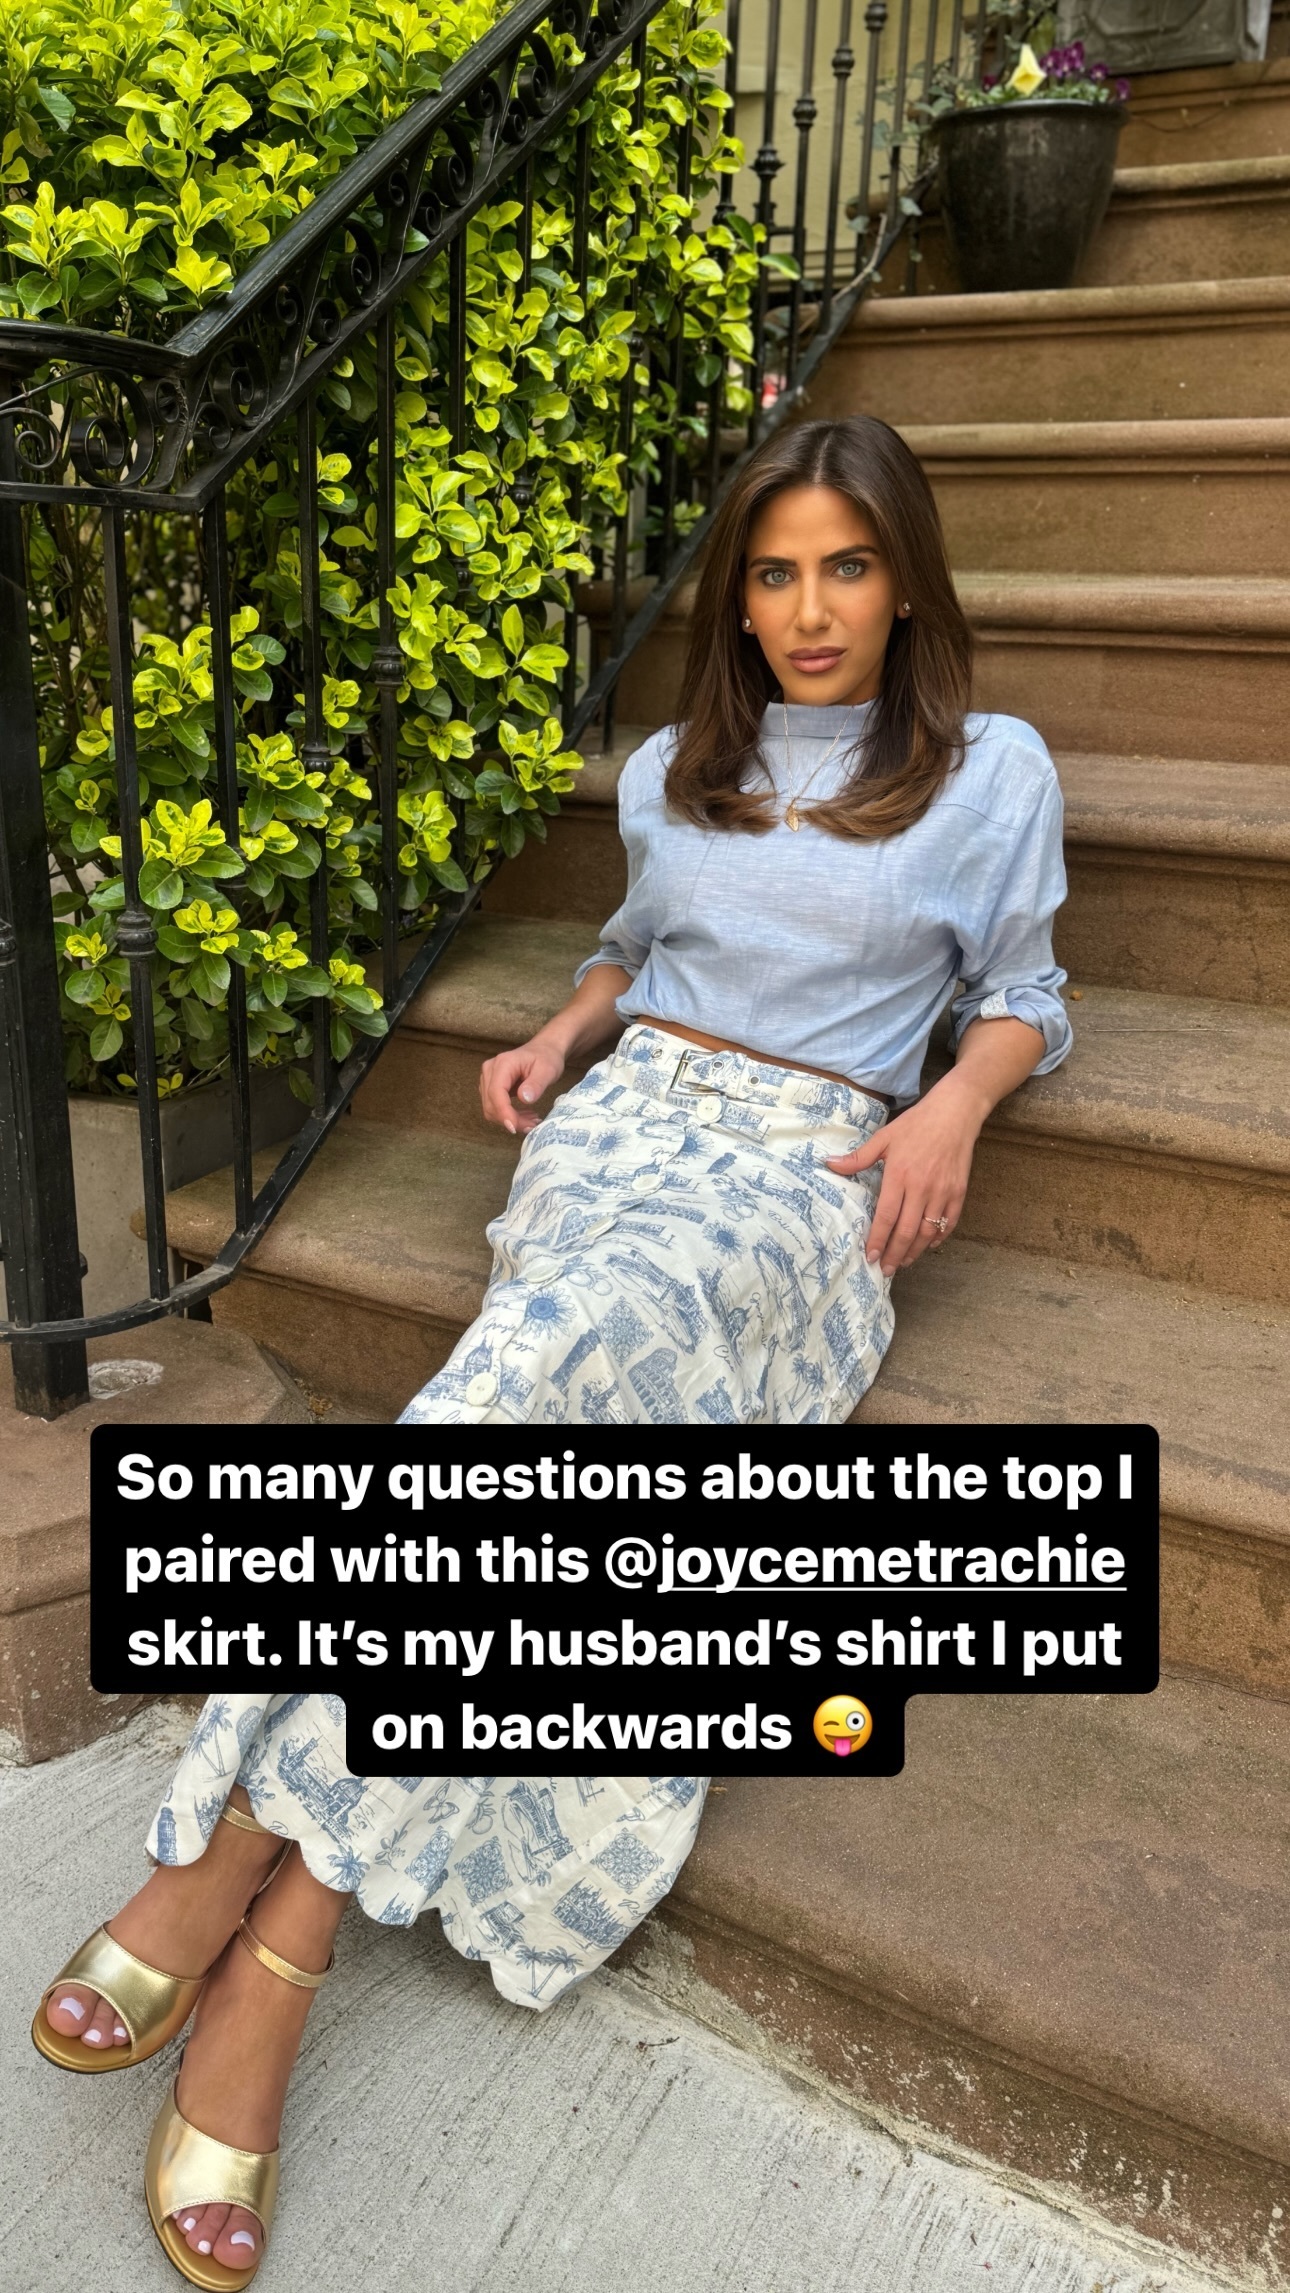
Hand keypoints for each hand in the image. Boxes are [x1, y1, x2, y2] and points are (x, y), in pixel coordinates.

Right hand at [479, 1034, 566, 1133]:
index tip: (515, 1128)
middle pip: (491, 1103)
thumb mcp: (548, 1070)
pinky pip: (494, 1107)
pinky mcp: (490, 1087)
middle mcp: (490, 1070)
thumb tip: (524, 1099)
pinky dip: (508, 1115)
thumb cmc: (546, 1058)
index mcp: (503, 1064)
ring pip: (490, 1108)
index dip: (503, 1112)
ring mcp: (488, 1079)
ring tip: (532, 1121)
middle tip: (532, 1126)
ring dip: (509, 1119)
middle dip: (510, 1119)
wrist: (543, 1050)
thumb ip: (536, 1084)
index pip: (496, 1092)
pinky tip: (525, 1116)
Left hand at [825, 1076, 985, 1275]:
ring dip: (915, 1251)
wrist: (955, 1112)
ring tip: (904, 1262)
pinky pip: (949, 1222)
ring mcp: (942, 1191)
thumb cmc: (916, 1124)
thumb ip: (859, 1157)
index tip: (870, 1257)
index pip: (886, 1217)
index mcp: (899, 1175)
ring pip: (927, 1231)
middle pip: (906, 1231)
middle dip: (895, 1254)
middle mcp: (921, 1187)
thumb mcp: (884, 1137)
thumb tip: (829, 1164)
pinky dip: (938, 1237)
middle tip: (886, 1270)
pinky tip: (928, 1244)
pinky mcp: (959, 1192)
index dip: (877, 1240)